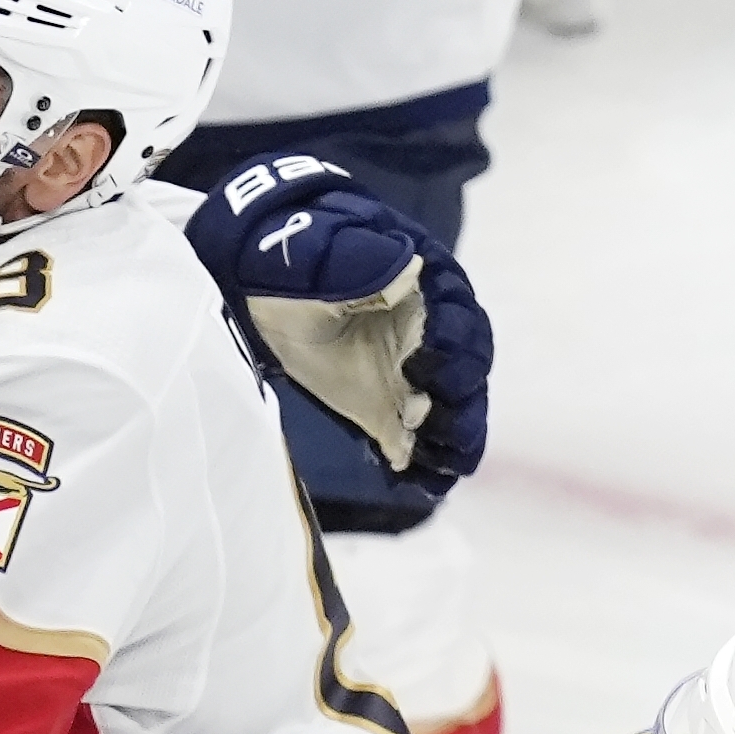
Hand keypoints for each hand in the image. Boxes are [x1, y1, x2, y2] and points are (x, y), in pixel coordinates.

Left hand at [184, 158, 492, 500]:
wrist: (265, 284)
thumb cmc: (295, 260)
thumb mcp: (318, 251)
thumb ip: (359, 259)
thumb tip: (407, 273)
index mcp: (427, 286)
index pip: (458, 316)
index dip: (451, 342)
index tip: (423, 363)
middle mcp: (434, 333)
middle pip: (469, 367)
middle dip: (459, 393)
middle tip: (429, 412)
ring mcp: (415, 375)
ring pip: (457, 408)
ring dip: (455, 435)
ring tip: (440, 458)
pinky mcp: (391, 410)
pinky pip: (422, 441)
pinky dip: (428, 465)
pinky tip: (419, 483)